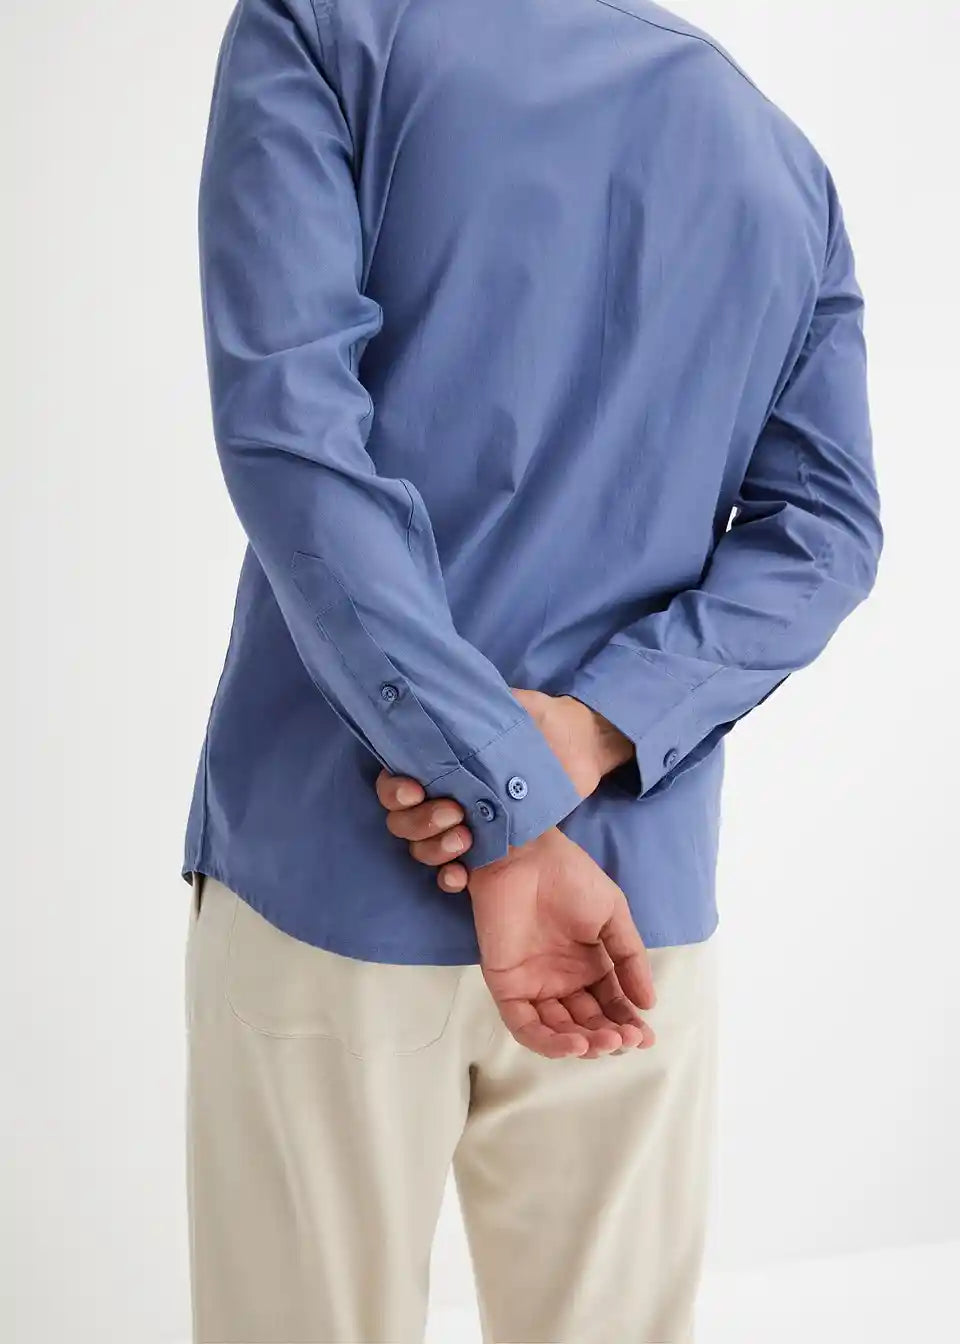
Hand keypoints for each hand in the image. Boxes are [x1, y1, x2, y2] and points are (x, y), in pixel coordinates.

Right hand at [375, 689, 633, 892]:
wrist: (578, 747)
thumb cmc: (538, 722)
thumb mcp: (510, 705)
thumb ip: (478, 704)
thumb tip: (446, 698)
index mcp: (437, 763)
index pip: (393, 783)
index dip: (394, 790)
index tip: (415, 788)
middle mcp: (442, 794)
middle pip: (401, 821)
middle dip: (419, 821)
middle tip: (453, 811)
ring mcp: (462, 824)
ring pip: (421, 847)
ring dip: (434, 848)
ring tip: (465, 838)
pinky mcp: (486, 848)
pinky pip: (453, 872)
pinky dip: (450, 877)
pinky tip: (460, 875)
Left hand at [467, 827, 655, 1057]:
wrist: (526, 855)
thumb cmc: (570, 876)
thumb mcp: (612, 915)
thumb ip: (630, 958)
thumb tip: (649, 1003)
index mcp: (588, 966)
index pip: (610, 1007)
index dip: (627, 1024)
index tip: (645, 1037)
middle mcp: (561, 981)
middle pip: (586, 1025)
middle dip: (608, 1037)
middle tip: (625, 1039)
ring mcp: (533, 984)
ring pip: (557, 1032)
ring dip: (582, 1045)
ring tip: (605, 1042)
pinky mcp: (506, 984)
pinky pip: (524, 1025)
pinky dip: (548, 1041)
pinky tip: (575, 1043)